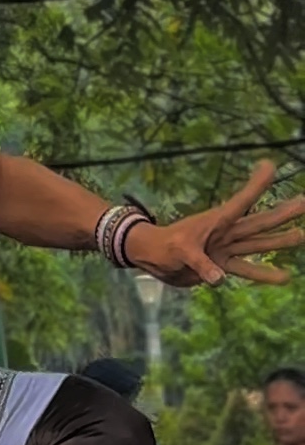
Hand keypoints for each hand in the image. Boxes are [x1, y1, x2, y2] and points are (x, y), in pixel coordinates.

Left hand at [130, 161, 304, 289]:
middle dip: (282, 213)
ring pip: (258, 243)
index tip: (270, 165)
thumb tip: (220, 279)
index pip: (240, 202)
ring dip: (280, 240)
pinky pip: (247, 269)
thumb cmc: (163, 247)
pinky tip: (285, 276)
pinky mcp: (223, 265)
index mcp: (215, 221)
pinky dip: (265, 274)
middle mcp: (226, 233)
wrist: (154, 259)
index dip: (256, 186)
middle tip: (304, 201)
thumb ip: (200, 264)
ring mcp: (226, 248)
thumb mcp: (179, 252)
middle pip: (259, 222)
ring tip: (302, 234)